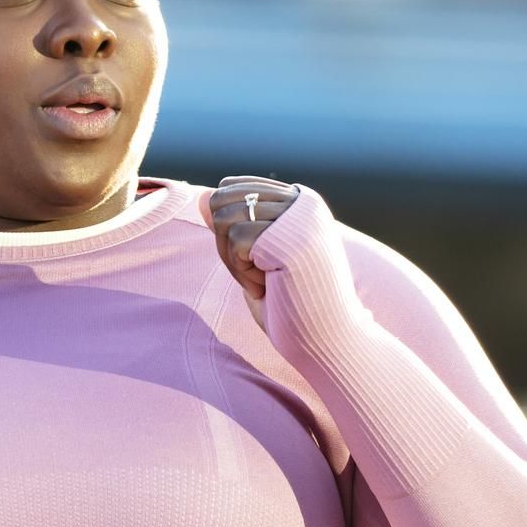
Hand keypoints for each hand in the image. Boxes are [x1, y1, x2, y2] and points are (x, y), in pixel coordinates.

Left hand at [201, 175, 300, 333]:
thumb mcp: (254, 259)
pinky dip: (242, 273)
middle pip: (222, 198)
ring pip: (224, 219)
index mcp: (299, 202)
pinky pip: (235, 241)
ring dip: (234, 261)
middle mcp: (301, 202)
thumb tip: (202, 195)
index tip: (258, 259)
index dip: (229, 226)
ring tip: (265, 281)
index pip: (234, 187)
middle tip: (257, 274)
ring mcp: (297, 216)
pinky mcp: (288, 235)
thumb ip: (232, 226)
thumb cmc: (290, 304)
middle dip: (226, 242)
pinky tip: (268, 287)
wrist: (325, 340)